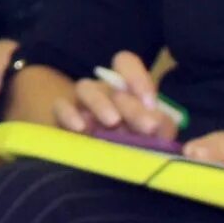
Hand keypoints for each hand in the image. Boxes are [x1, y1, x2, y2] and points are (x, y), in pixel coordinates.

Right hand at [56, 50, 180, 142]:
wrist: (98, 160)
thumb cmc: (132, 142)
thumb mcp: (155, 134)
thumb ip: (163, 126)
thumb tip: (158, 123)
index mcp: (124, 88)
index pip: (125, 62)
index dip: (137, 77)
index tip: (151, 103)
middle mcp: (101, 90)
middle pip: (110, 83)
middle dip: (131, 104)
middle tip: (147, 126)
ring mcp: (80, 103)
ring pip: (84, 87)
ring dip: (100, 103)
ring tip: (113, 122)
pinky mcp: (61, 118)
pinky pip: (60, 107)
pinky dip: (69, 114)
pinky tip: (81, 128)